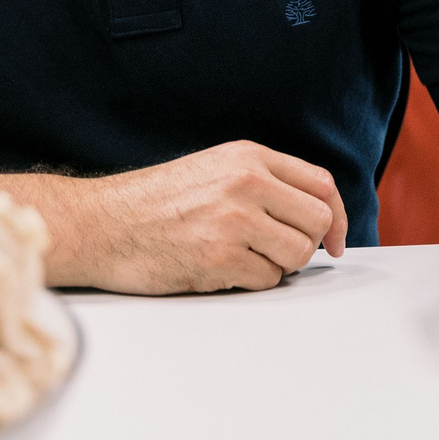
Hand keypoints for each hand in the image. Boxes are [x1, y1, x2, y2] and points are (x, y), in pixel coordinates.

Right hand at [23, 141, 342, 294]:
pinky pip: (266, 280)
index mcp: (249, 158)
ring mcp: (234, 220)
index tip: (335, 240)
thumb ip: (263, 182)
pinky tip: (219, 269)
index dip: (337, 217)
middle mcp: (246, 183)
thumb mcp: (214, 169)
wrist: (100, 224)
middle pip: (317, 222)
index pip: (321, 185)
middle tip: (278, 253)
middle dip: (306, 245)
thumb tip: (315, 214)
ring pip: (297, 255)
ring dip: (277, 266)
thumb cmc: (154, 203)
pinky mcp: (219, 257)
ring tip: (241, 259)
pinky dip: (250, 282)